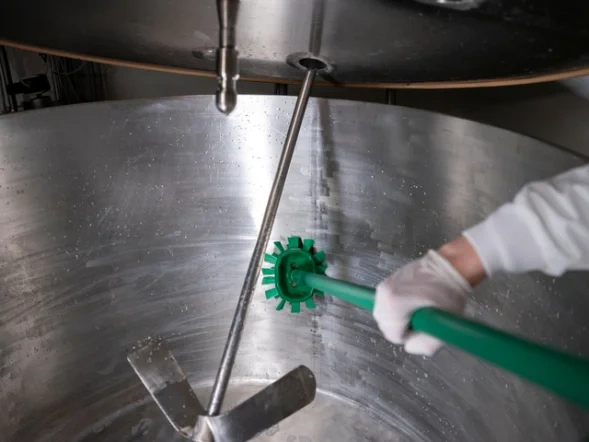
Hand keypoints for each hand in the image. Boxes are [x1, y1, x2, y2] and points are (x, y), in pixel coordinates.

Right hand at [373, 236, 484, 355]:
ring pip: (385, 315)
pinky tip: (413, 301)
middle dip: (402, 326)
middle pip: (385, 324)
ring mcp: (383, 286)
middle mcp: (383, 295)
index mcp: (393, 305)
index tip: (424, 324)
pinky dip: (397, 307)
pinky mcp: (387, 281)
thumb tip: (409, 346)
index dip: (410, 335)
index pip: (393, 335)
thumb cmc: (448, 294)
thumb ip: (424, 346)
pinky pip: (387, 304)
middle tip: (421, 318)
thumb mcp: (442, 326)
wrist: (449, 266)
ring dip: (399, 317)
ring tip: (417, 308)